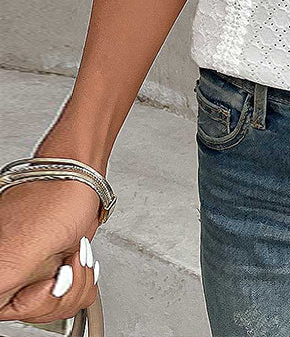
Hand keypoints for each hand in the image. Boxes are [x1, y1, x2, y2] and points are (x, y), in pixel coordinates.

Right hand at [0, 179, 101, 324]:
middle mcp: (9, 273)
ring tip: (74, 251)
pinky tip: (78, 255)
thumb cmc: (59, 195)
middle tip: (66, 259)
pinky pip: (73, 294)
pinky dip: (84, 276)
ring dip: (76, 279)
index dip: (36, 301)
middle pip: (38, 314)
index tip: (49, 278)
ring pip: (58, 306)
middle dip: (63, 289)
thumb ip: (3, 278)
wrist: (83, 173)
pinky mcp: (53, 268)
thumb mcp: (24, 249)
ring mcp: (33, 272)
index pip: (11, 311)